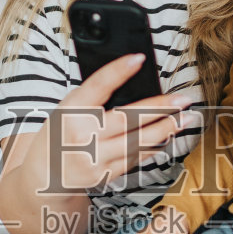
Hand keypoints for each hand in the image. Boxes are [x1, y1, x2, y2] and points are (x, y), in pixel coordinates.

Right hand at [46, 54, 197, 190]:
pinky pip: (137, 158)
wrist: (44, 176)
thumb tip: (133, 81)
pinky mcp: (106, 173)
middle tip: (184, 99)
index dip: (118, 70)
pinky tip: (169, 136)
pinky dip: (156, 146)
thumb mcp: (68, 109)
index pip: (97, 85)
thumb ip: (94, 97)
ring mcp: (95, 157)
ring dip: (167, 128)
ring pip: (139, 140)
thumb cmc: (61, 134)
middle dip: (161, 108)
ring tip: (187, 117)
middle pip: (128, 118)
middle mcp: (82, 134)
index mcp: (71, 111)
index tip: (139, 58)